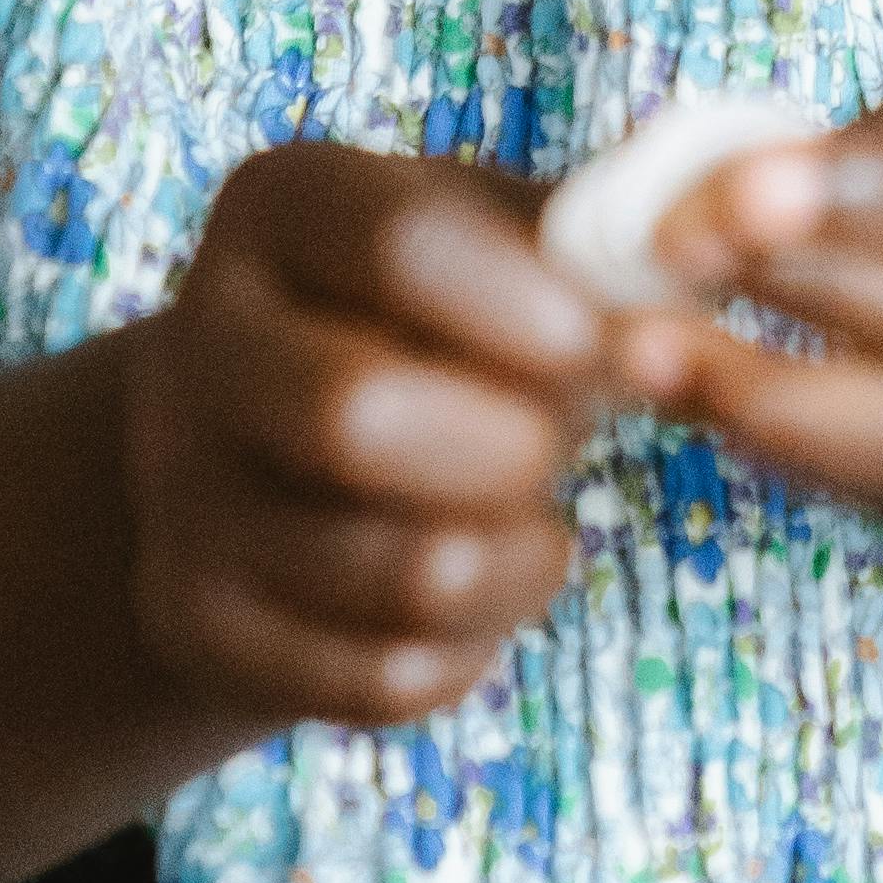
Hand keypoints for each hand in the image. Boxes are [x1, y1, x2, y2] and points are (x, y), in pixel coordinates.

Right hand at [120, 137, 615, 728]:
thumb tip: (699, 264)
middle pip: (356, 416)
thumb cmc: (435, 317)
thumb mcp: (495, 236)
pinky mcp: (201, 623)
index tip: (601, 343)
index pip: (404, 246)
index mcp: (279, 206)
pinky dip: (474, 645)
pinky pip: (387, 677)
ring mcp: (184, 492)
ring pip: (402, 571)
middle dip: (509, 450)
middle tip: (553, 445)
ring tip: (532, 519)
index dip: (532, 307)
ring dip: (520, 559)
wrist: (269, 442)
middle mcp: (201, 339)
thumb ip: (594, 240)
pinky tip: (476, 590)